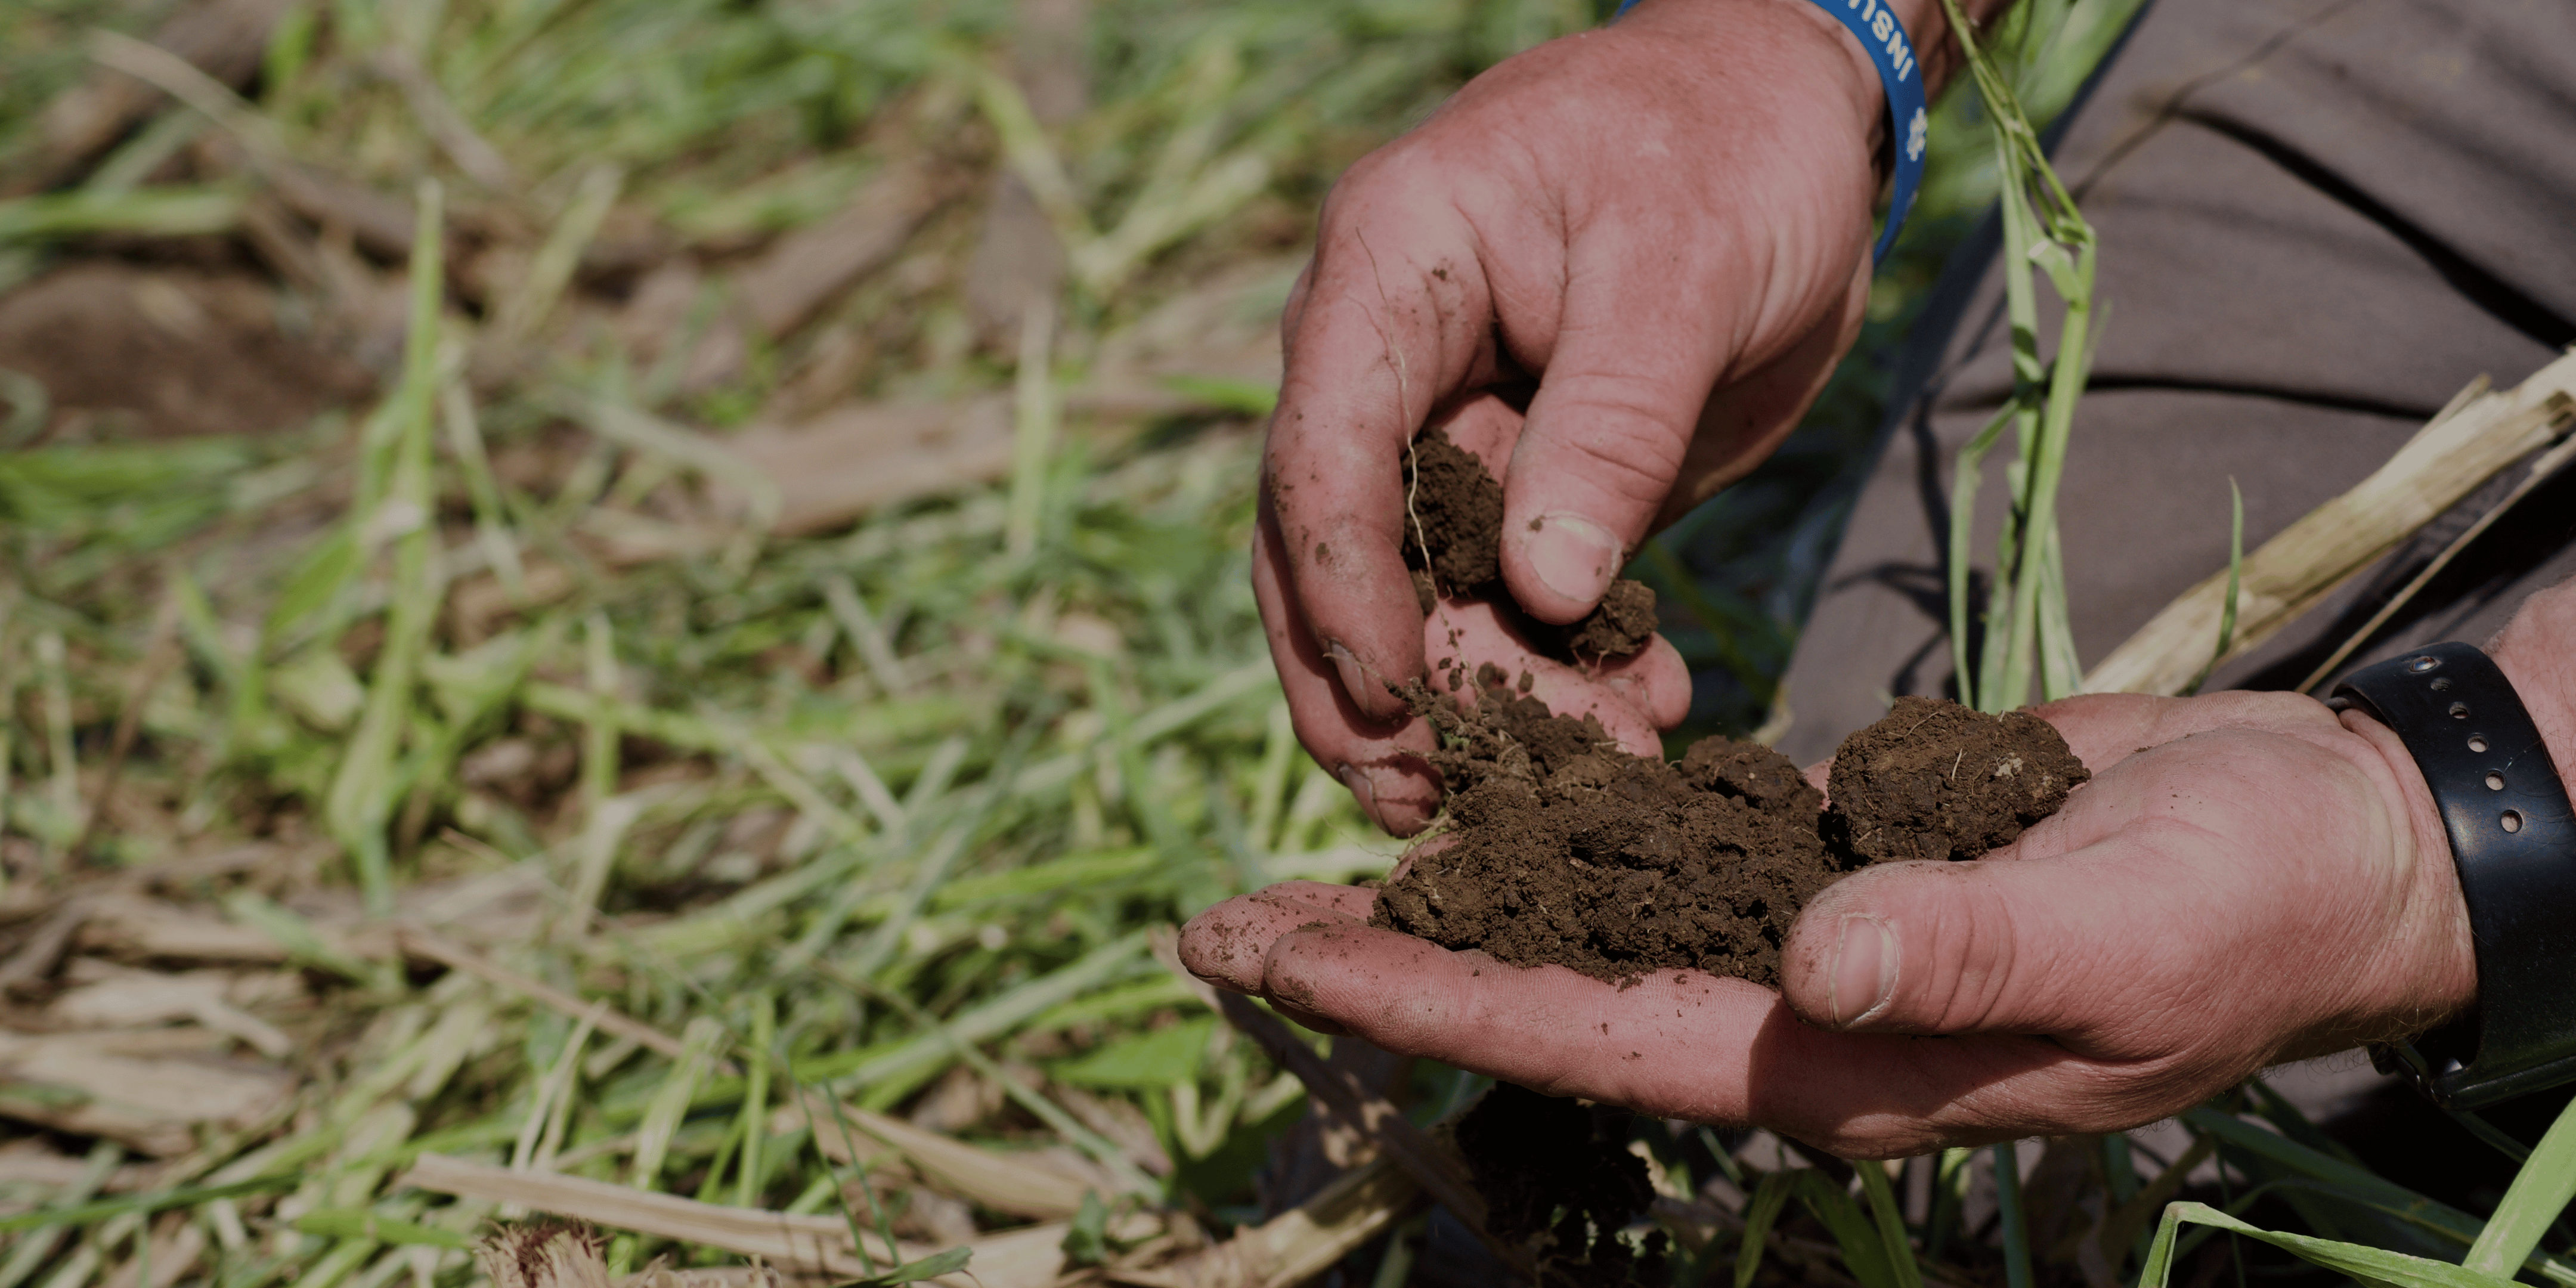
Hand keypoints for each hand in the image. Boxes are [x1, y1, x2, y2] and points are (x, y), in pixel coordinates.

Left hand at [1181, 688, 2477, 1156]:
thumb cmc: (2243, 907)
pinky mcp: (1830, 854)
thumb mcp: (2124, 935)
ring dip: (1452, 880)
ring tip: (1317, 840)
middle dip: (1383, 949)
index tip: (1277, 953)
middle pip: (1540, 983)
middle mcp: (1786, 1009)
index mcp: (1830, 1057)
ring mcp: (1801, 938)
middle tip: (1220, 916)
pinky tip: (1482, 783)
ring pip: (1584, 914)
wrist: (2318, 844)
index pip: (1578, 1031)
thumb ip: (1966, 955)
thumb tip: (1812, 965)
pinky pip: (1667, 844)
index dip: (1418, 991)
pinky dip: (1567, 816)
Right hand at [1258, 0, 1895, 833]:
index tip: (1390, 701)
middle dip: (1387, 686)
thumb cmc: (1729, 143)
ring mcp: (1449, 427)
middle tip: (1448, 801)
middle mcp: (1388, 361)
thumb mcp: (1685, 264)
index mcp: (1387, 270)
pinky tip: (1639, 718)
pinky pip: (1509, 601)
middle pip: (1337, 553)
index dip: (1340, 586)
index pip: (1321, 450)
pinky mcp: (1521, 483)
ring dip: (1490, 701)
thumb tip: (1543, 595)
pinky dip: (1561, 672)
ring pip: (1423, 598)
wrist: (1795, 117)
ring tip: (1596, 775)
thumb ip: (1611, 422)